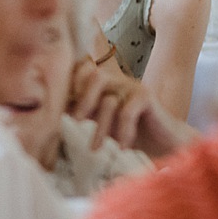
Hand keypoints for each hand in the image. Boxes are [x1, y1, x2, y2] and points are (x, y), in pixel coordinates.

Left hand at [66, 59, 196, 154]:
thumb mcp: (99, 121)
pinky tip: (121, 148)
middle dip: (82, 99)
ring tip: (95, 149)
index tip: (62, 107)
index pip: (82, 69)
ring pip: (108, 100)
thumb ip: (81, 111)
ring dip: (100, 128)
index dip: (70, 83)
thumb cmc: (127, 132)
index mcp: (104, 83)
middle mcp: (118, 80)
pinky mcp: (146, 96)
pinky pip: (126, 113)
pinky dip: (121, 132)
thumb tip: (53, 107)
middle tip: (75, 121)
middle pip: (93, 76)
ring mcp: (132, 86)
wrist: (164, 144)